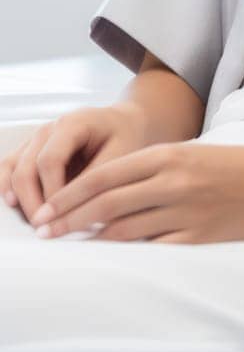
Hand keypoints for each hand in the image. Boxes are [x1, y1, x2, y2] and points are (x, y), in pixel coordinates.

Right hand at [2, 102, 150, 222]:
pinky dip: (8, 187)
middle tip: (45, 228)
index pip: (50, 161)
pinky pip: (10, 168)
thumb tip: (79, 210)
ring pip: (13, 169)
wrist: (123, 123)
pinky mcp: (31, 151)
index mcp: (72, 124)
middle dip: (32, 201)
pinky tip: (15, 205)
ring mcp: (36, 139)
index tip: (60, 218)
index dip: (51, 192)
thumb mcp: (122, 155)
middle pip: (26, 167)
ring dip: (19, 198)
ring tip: (34, 222)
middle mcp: (48, 130)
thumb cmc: (125, 136)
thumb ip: (98, 179)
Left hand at [28, 141, 243, 244]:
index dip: (69, 195)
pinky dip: (131, 253)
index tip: (45, 211)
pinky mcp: (201, 236)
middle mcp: (173, 181)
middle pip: (106, 203)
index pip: (104, 175)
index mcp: (168, 155)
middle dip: (69, 220)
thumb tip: (104, 196)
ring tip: (73, 246)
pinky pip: (156, 248)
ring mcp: (187, 210)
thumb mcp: (189, 155)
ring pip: (126, 228)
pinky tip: (115, 258)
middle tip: (44, 233)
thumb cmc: (232, 166)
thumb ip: (150, 170)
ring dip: (94, 239)